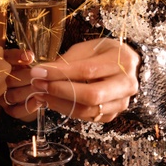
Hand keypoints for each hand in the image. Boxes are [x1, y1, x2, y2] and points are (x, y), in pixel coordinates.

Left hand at [2, 38, 137, 123]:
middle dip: (60, 91)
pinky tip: (53, 101)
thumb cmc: (103, 53)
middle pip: (92, 95)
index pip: (88, 71)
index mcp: (123, 61)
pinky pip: (88, 117)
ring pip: (88, 110)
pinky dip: (67, 110)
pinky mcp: (113, 114)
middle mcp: (127, 84)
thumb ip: (68, 60)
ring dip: (60, 103)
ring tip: (41, 94)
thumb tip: (43, 72)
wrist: (123, 66)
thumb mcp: (87, 48)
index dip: (61, 73)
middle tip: (38, 85)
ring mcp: (122, 102)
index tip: (38, 72)